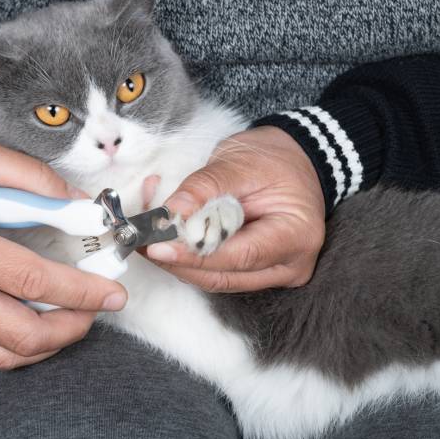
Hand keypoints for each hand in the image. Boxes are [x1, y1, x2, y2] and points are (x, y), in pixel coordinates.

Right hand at [0, 135, 126, 368]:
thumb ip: (33, 177)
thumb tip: (81, 206)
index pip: (34, 280)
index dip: (82, 291)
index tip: (114, 293)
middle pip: (21, 335)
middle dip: (72, 329)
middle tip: (97, 311)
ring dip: (45, 345)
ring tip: (70, 320)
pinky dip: (9, 342)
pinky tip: (27, 317)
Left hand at [146, 126, 325, 291]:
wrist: (293, 162)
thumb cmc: (273, 159)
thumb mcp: (239, 162)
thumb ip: (204, 188)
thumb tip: (172, 212)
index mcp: (297, 234)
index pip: (241, 255)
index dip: (196, 255)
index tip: (159, 247)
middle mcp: (290, 264)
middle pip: (225, 276)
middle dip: (179, 261)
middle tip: (142, 242)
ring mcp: (274, 272)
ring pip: (216, 279)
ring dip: (178, 260)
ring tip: (149, 234)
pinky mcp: (256, 272)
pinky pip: (217, 271)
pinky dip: (189, 256)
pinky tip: (168, 235)